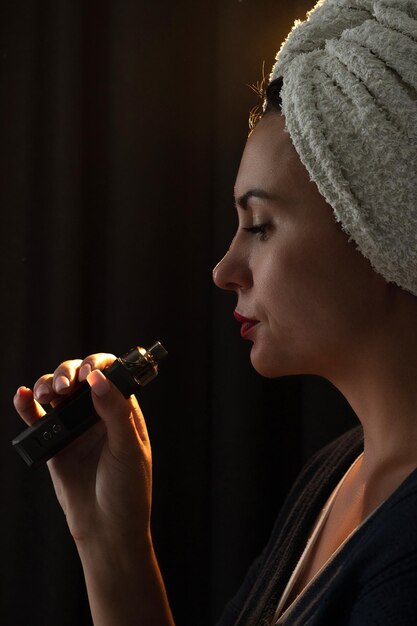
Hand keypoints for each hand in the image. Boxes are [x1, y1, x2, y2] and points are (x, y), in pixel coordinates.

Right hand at [13, 353, 152, 545]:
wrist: (107, 531)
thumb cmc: (128, 491)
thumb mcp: (128, 449)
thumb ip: (115, 412)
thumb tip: (98, 378)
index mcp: (123, 411)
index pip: (110, 374)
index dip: (97, 366)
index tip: (86, 374)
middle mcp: (99, 415)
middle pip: (79, 378)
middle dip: (68, 373)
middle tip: (64, 386)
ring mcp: (75, 429)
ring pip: (57, 395)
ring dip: (47, 385)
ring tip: (44, 393)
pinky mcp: (56, 446)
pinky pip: (39, 421)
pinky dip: (27, 407)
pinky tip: (21, 395)